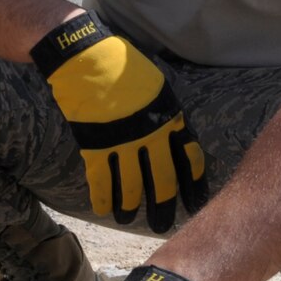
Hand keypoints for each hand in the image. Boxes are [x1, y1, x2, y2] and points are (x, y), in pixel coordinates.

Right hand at [32, 15, 206, 231]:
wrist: (86, 56)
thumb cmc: (123, 66)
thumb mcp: (158, 86)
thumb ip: (168, 114)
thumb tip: (177, 136)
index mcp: (170, 119)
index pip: (189, 159)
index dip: (193, 184)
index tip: (195, 202)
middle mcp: (150, 135)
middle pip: (162, 180)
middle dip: (163, 206)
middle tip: (163, 224)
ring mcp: (122, 142)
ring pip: (130, 186)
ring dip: (130, 206)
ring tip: (128, 219)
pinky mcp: (94, 145)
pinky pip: (101, 180)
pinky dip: (103, 197)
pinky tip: (104, 209)